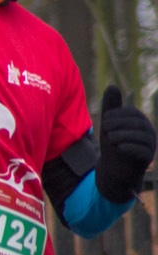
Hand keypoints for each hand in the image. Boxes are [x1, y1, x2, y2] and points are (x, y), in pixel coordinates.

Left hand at [95, 86, 155, 202]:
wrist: (113, 169)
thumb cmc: (112, 143)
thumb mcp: (109, 125)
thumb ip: (110, 107)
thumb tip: (112, 86)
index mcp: (139, 122)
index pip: (133, 113)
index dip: (118, 114)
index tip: (104, 120)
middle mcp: (148, 133)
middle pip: (138, 124)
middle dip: (120, 124)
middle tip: (105, 129)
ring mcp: (149, 146)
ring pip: (142, 137)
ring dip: (123, 135)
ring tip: (110, 139)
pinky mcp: (146, 159)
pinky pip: (143, 152)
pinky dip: (131, 148)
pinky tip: (119, 148)